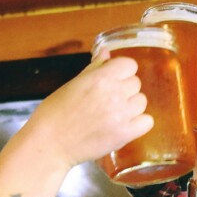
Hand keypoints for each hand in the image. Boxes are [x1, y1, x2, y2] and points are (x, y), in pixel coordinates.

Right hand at [24, 52, 152, 169]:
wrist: (49, 144)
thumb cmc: (54, 114)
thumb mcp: (73, 84)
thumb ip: (94, 67)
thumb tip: (106, 52)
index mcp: (100, 78)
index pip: (129, 65)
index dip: (121, 72)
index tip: (112, 79)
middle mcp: (113, 94)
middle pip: (136, 83)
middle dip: (124, 89)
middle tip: (107, 101)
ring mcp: (120, 115)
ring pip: (141, 102)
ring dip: (131, 106)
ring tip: (113, 114)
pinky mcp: (124, 134)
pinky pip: (147, 122)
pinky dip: (138, 123)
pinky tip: (124, 125)